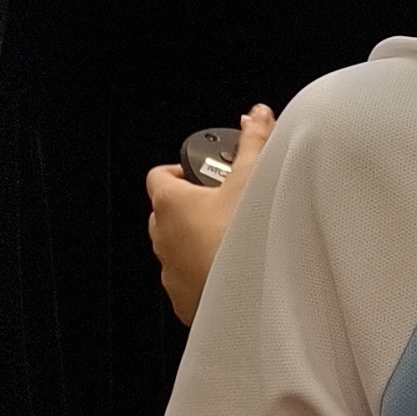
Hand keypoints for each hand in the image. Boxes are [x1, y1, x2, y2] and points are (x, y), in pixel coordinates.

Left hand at [145, 105, 274, 326]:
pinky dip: (203, 273)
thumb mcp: (252, 179)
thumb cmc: (242, 239)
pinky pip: (187, 280)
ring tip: (231, 239)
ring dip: (196, 241)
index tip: (201, 173)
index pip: (159, 176)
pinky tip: (231, 271)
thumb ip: (253, 143)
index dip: (179, 170)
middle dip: (191, 206)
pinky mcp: (183, 299)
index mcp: (170, 204)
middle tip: (223, 204)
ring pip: (177, 248)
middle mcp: (162, 237)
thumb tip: (257, 116)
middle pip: (167, 212)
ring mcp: (170, 271)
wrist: (250, 297)